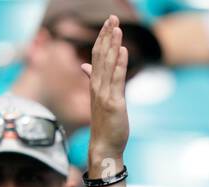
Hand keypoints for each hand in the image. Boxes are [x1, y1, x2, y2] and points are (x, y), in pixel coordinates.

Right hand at [83, 15, 130, 176]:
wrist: (104, 146)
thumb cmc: (104, 124)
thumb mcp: (100, 99)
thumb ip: (94, 79)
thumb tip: (84, 65)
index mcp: (94, 84)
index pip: (97, 56)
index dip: (102, 38)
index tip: (108, 23)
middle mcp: (97, 86)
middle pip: (100, 55)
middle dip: (107, 35)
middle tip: (112, 17)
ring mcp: (104, 94)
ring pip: (107, 64)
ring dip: (113, 45)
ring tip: (117, 27)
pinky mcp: (114, 103)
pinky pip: (117, 80)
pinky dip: (120, 64)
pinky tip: (123, 51)